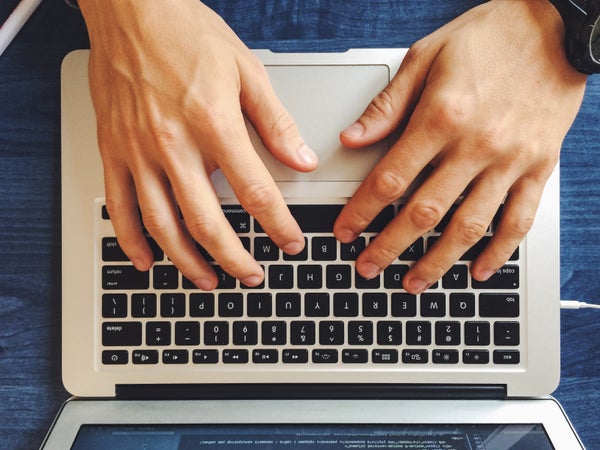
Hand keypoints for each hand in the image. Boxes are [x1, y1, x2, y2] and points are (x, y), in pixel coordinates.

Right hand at [79, 0, 317, 289]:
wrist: (131, 9)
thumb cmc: (187, 33)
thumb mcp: (246, 71)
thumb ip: (275, 122)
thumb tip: (300, 159)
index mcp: (213, 124)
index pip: (254, 192)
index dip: (277, 225)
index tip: (290, 243)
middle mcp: (173, 144)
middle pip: (206, 222)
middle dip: (234, 258)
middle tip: (252, 276)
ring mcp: (138, 151)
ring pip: (162, 224)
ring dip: (187, 261)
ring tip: (208, 281)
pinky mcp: (112, 151)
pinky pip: (118, 206)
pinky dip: (132, 240)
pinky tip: (147, 260)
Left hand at [335, 0, 585, 293]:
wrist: (556, 24)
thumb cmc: (488, 36)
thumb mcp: (427, 56)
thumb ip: (388, 104)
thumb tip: (352, 138)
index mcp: (441, 117)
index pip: (390, 180)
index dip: (362, 212)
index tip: (345, 233)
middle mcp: (476, 145)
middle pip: (424, 212)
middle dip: (390, 247)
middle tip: (367, 268)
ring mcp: (511, 160)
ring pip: (469, 226)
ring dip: (438, 261)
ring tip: (413, 283)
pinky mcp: (540, 166)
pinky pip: (520, 220)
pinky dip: (499, 251)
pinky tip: (478, 270)